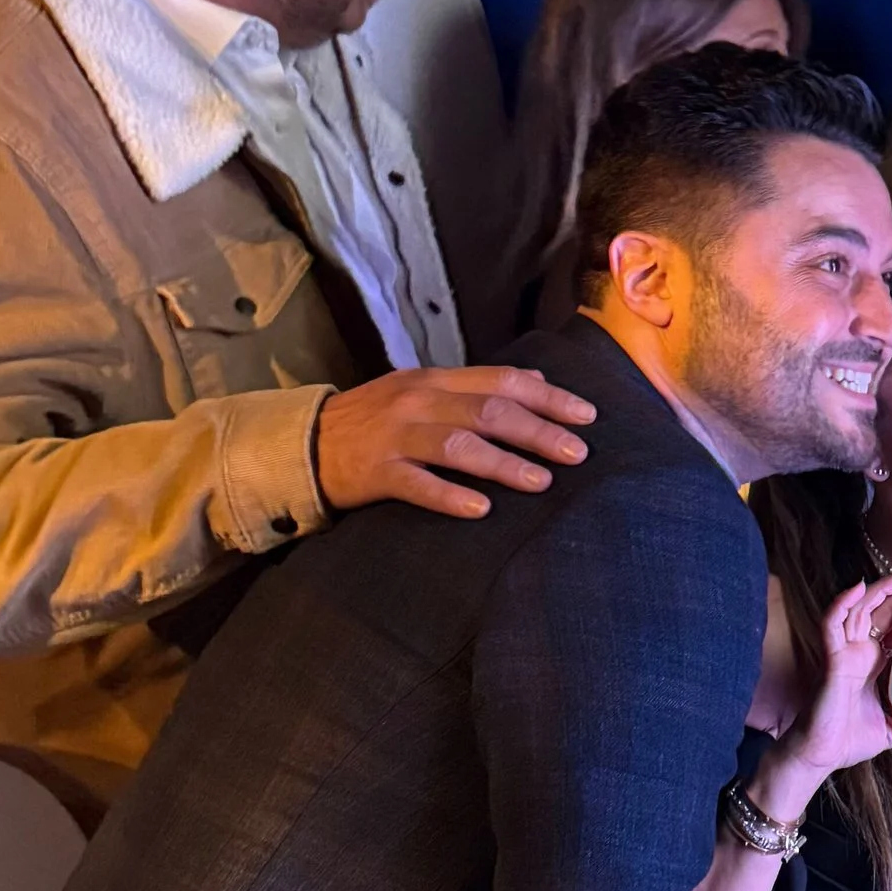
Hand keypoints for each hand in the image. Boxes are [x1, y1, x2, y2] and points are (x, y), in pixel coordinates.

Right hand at [314, 365, 592, 519]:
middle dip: (538, 432)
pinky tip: (481, 510)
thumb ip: (475, 387)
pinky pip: (416, 484)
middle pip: (488, 412)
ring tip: (541, 482)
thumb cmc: (375, 421)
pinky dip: (450, 496)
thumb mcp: (423, 392)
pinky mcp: (374, 473)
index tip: (587, 416)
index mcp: (434, 380)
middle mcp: (418, 402)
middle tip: (578, 453)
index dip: (548, 398)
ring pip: (458, 446)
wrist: (304, 443)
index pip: (501, 381)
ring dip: (504, 464)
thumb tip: (533, 381)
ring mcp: (395, 436)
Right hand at [759, 574, 891, 809]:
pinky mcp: (831, 660)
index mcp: (875, 662)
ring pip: (862, 609)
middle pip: (886, 611)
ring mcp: (845, 652)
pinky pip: (832, 625)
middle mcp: (861, 651)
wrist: (819, 756)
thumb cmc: (847, 739)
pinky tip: (857, 588)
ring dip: (883, 589)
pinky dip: (842, 604)